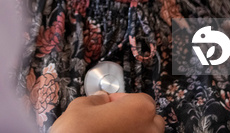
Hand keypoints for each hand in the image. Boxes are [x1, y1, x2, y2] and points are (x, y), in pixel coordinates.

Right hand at [49, 91, 164, 132]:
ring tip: (109, 132)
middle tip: (111, 119)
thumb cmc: (79, 131)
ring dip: (131, 132)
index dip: (123, 100)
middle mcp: (149, 130)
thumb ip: (97, 100)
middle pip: (150, 121)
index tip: (109, 103)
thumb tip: (101, 100)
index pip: (141, 100)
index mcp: (140, 109)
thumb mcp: (81, 106)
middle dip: (134, 118)